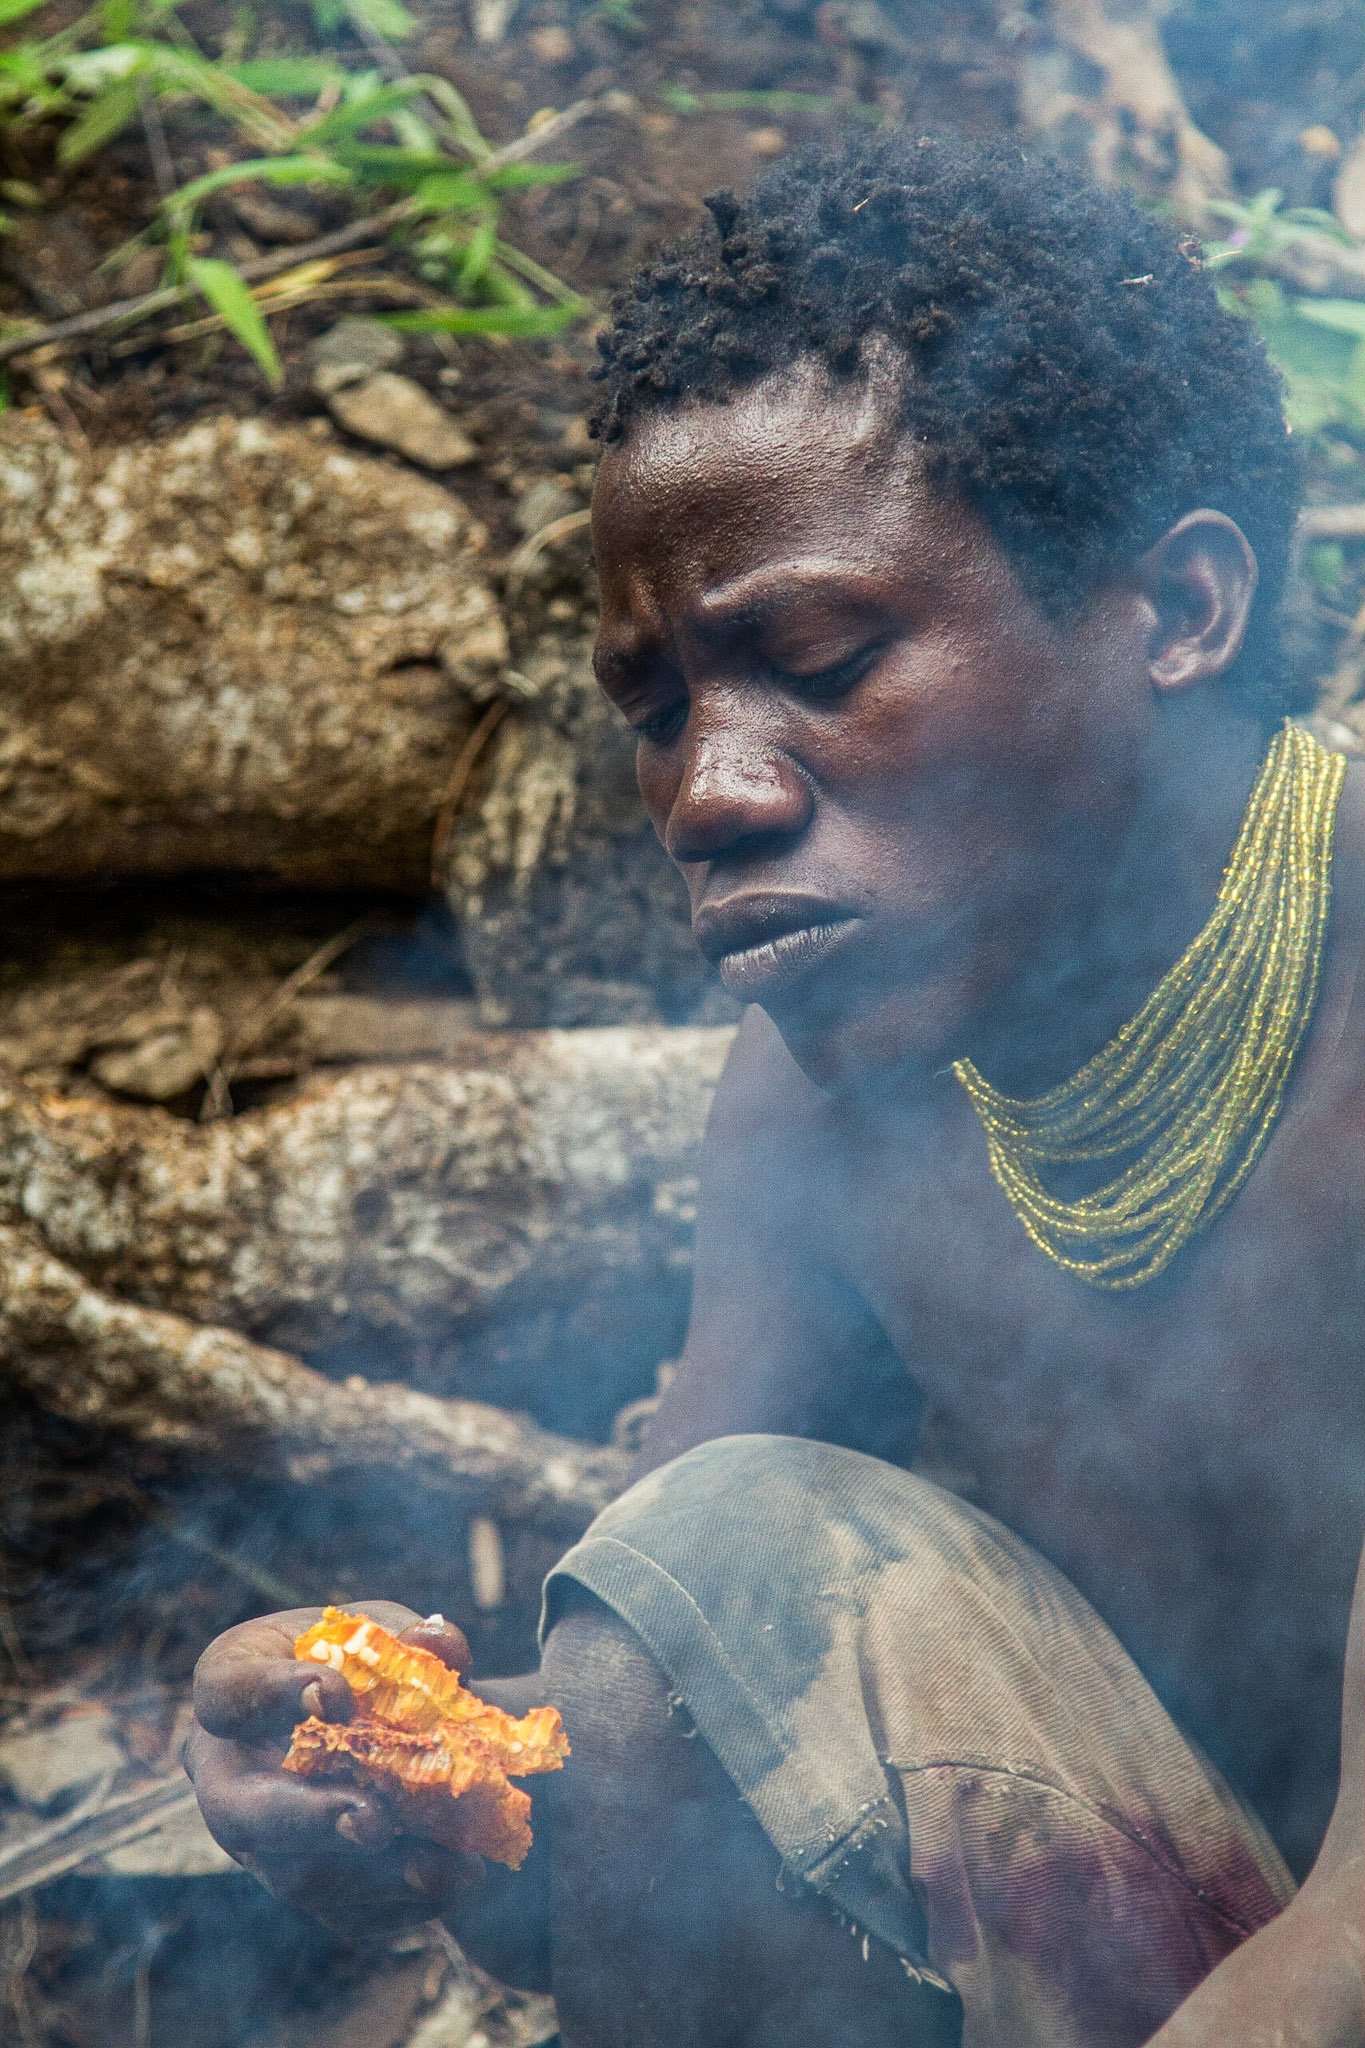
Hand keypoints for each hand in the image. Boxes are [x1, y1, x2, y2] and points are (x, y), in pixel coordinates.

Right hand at [187, 1601, 482, 1934]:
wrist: (383, 1722)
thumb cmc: (364, 1662)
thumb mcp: (386, 1631)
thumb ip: (411, 1636)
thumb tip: (437, 1641)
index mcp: (233, 1682)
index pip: (225, 1692)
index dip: (271, 1696)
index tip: (335, 1697)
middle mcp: (227, 1770)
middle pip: (241, 1811)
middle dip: (309, 1820)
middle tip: (375, 1823)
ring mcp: (257, 1838)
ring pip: (297, 1877)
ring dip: (376, 1876)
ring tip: (450, 1866)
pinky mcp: (301, 1882)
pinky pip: (341, 1911)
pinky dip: (403, 1901)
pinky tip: (454, 1881)